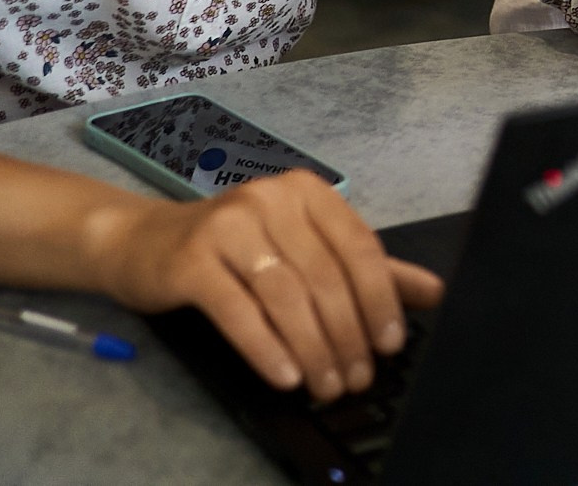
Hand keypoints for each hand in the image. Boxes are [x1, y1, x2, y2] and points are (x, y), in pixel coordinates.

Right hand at [91, 171, 440, 401]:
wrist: (144, 243)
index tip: (391, 344)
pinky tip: (285, 376)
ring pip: (286, 296)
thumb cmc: (233, 247)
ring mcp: (228, 227)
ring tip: (326, 385)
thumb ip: (366, 269)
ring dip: (312, 349)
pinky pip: (239, 310)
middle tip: (358, 378)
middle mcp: (271, 200)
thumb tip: (433, 291)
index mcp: (308, 193)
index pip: (359, 247)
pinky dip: (267, 348)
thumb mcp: (302, 247)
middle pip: (324, 277)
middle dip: (347, 335)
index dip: (380, 300)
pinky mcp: (191, 260)